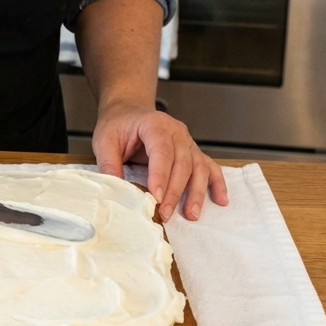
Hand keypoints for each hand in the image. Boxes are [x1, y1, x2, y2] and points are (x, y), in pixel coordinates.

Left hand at [91, 99, 227, 221]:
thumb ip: (109, 163)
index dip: (160, 175)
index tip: (156, 197)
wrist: (129, 111)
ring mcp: (187, 141)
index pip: (161, 151)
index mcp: (155, 124)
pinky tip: (220, 200)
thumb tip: (115, 190)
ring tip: (191, 215)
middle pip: (182, 163)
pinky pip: (209, 166)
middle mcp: (176, 131)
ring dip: (196, 192)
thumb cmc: (118, 124)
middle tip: (165, 213)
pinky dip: (217, 183)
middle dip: (175, 191)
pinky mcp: (192, 152)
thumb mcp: (104, 140)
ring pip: (199, 167)